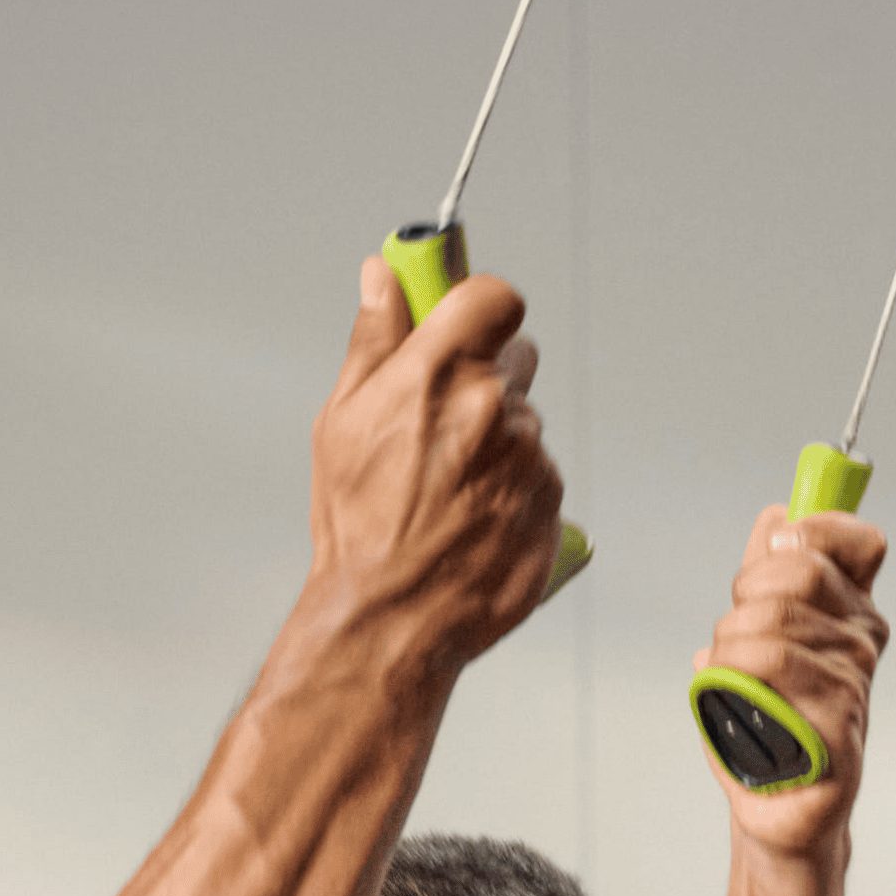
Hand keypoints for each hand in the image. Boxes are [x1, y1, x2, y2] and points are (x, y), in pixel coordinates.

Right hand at [307, 257, 566, 663]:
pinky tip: (474, 518)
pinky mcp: (552, 499)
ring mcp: (530, 455)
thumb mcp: (342, 421)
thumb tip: (382, 278)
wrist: (391, 617)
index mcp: (437, 371)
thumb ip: (373, 340)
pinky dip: (515, 487)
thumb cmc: (357, 523)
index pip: (494, 295)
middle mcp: (493, 405)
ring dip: (499, 440)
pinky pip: (540, 473)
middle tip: (442, 423)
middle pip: (516, 357)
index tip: (463, 326)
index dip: (480, 308)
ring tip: (450, 489)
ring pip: (526, 422)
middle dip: (486, 377)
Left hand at [699, 507, 891, 852]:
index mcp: (851, 611)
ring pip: (772, 620)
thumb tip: (776, 515)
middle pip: (799, 570)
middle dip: (746, 595)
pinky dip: (735, 677)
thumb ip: (767, 573)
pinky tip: (738, 704)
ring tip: (730, 680)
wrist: (774, 808)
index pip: (858, 541)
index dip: (815, 531)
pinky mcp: (838, 723)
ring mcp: (854, 680)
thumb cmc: (768, 726)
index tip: (778, 551)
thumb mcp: (758, 634)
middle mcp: (862, 640)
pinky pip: (773, 667)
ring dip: (729, 646)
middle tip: (736, 635)